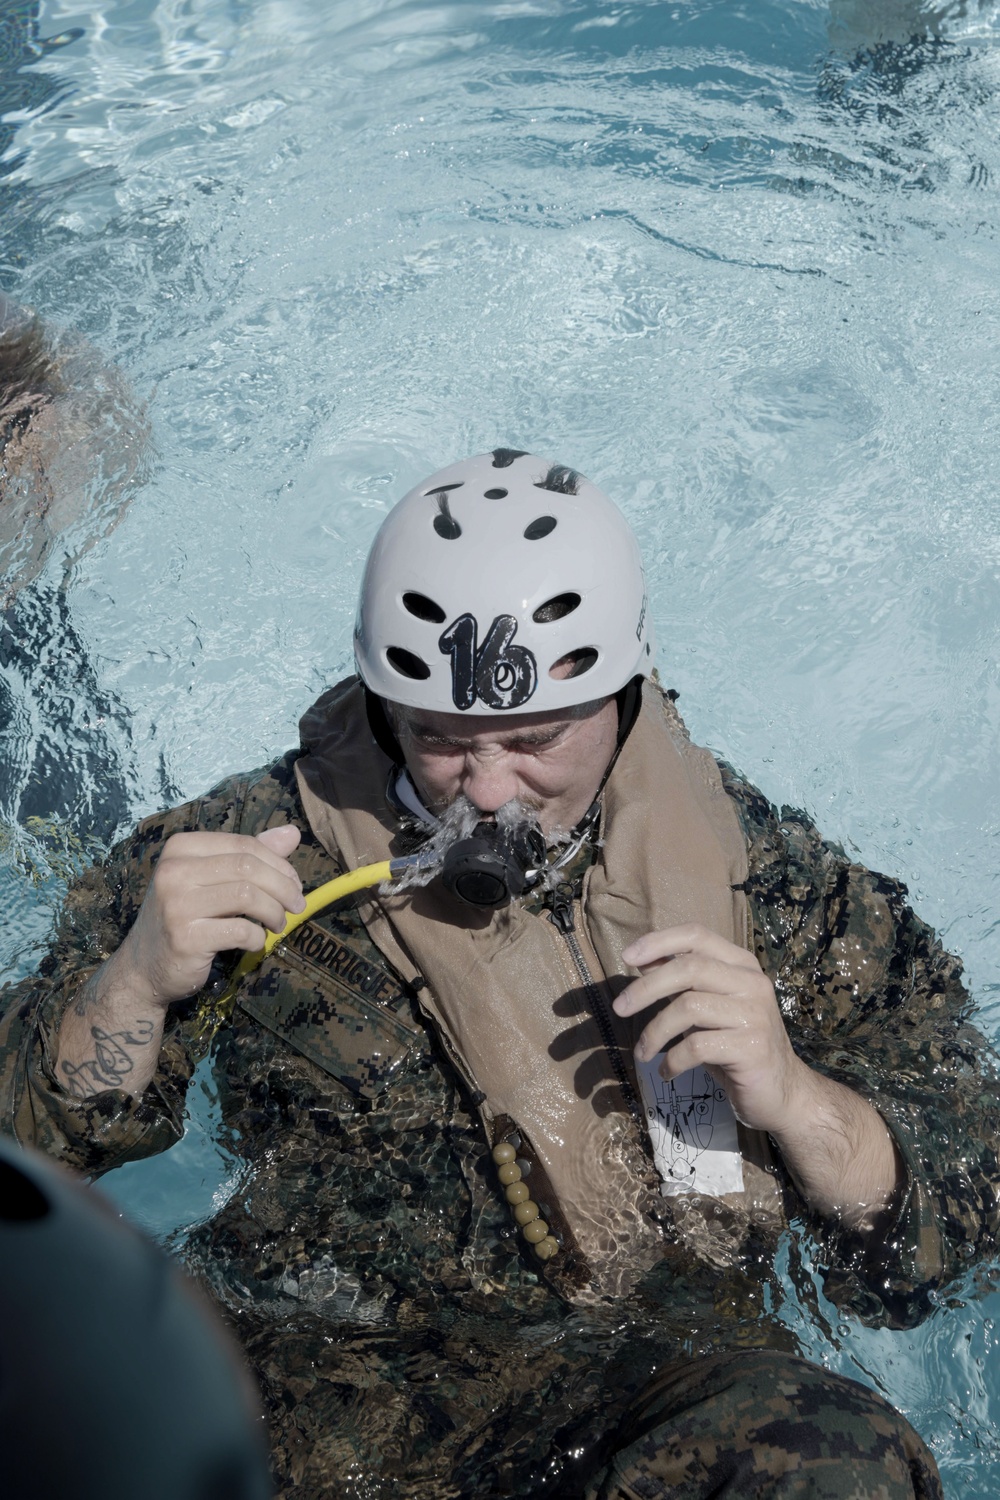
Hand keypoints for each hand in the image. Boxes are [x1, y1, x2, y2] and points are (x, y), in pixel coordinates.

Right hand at [114, 825, 305, 1010]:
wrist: (143, 968)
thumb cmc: (184, 917)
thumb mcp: (211, 879)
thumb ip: (250, 856)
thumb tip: (292, 833)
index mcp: (180, 848)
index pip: (243, 844)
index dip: (278, 863)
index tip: (294, 883)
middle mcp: (173, 871)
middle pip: (248, 867)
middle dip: (283, 887)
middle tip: (297, 905)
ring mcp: (176, 904)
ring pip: (247, 896)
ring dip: (274, 912)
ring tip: (278, 924)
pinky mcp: (185, 938)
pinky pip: (240, 931)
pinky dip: (257, 937)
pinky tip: (256, 942)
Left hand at [614, 923, 808, 1135]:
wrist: (782, 1093)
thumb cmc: (737, 1046)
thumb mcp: (708, 1009)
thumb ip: (681, 984)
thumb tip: (641, 960)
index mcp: (742, 965)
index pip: (697, 936)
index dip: (659, 941)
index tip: (627, 956)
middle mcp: (753, 982)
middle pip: (689, 969)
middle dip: (646, 988)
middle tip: (619, 1009)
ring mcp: (755, 1014)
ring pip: (688, 1008)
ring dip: (654, 1032)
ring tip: (642, 1053)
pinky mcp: (752, 1048)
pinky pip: (696, 1046)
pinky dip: (672, 1060)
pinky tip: (666, 1071)